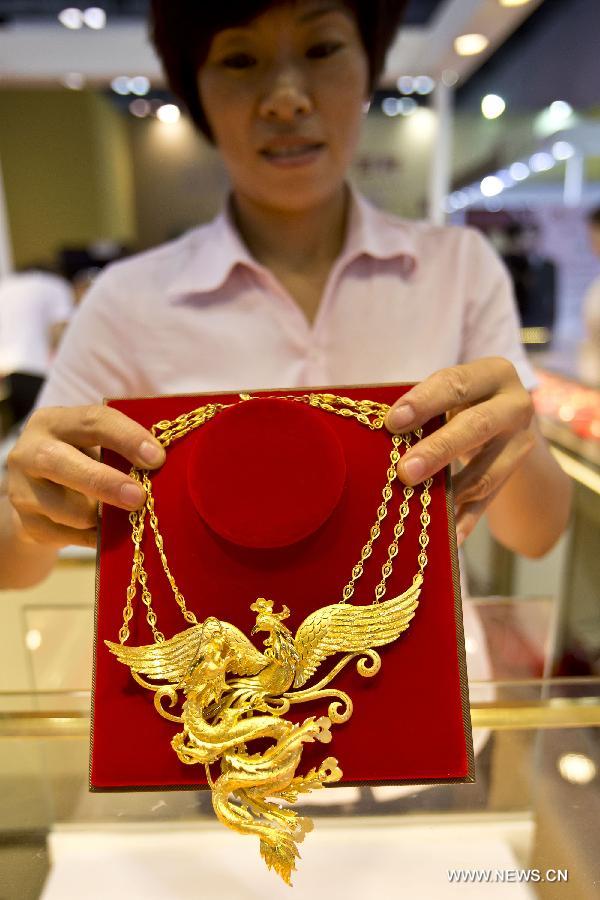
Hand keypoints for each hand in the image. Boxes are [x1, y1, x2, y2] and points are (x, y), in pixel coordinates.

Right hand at [6, 405, 164, 548]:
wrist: (38, 496)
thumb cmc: (82, 461)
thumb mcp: (94, 445)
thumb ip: (119, 450)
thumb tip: (161, 466)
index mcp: (53, 422)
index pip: (92, 421)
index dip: (127, 437)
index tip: (157, 458)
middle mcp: (29, 452)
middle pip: (60, 463)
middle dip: (104, 481)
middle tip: (139, 497)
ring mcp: (22, 491)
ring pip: (66, 509)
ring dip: (102, 516)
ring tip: (126, 515)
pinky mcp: (28, 525)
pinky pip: (69, 537)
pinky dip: (96, 537)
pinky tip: (108, 533)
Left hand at [385, 358, 534, 544]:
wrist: (508, 418)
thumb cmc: (460, 400)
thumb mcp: (449, 392)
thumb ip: (420, 405)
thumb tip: (371, 429)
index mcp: (492, 373)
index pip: (456, 383)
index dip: (424, 401)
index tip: (393, 422)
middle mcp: (515, 404)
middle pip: (477, 426)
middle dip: (439, 449)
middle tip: (405, 470)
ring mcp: (522, 442)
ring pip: (488, 471)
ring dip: (452, 491)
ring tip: (420, 505)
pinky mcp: (518, 475)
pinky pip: (490, 501)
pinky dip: (467, 520)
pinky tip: (449, 538)